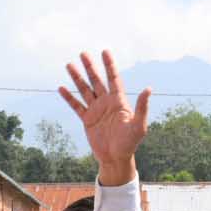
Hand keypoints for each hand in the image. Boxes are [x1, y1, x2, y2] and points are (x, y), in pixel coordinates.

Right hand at [58, 50, 150, 179]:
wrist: (116, 158)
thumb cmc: (130, 143)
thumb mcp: (139, 125)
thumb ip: (142, 107)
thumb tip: (148, 89)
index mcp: (119, 101)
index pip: (113, 79)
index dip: (109, 65)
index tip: (105, 52)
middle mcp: (106, 103)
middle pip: (97, 81)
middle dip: (90, 67)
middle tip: (83, 53)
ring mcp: (96, 111)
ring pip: (84, 90)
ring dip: (77, 78)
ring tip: (69, 65)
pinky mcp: (87, 120)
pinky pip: (76, 106)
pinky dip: (69, 97)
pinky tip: (62, 88)